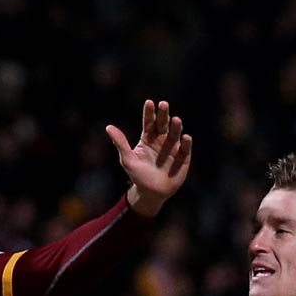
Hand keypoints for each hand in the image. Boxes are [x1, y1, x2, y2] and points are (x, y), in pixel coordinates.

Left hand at [108, 99, 193, 215]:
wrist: (151, 193)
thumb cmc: (138, 176)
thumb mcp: (127, 160)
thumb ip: (120, 143)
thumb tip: (108, 127)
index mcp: (148, 138)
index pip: (149, 122)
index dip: (149, 113)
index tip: (149, 102)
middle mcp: (161, 140)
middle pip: (163, 124)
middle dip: (163, 114)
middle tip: (163, 104)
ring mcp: (173, 147)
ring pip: (175, 133)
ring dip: (176, 126)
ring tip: (175, 120)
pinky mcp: (183, 157)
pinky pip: (185, 148)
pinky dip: (186, 143)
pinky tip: (185, 137)